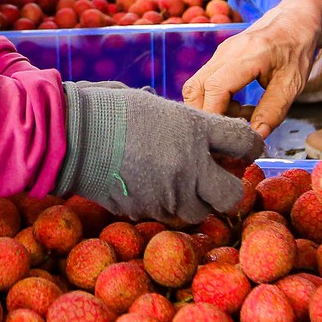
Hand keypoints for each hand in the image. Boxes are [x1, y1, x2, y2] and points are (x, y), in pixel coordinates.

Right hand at [56, 81, 262, 222]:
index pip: (246, 142)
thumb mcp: (156, 105)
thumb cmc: (109, 110)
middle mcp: (190, 165)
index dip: (250, 146)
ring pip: (200, 212)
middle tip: (218, 179)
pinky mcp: (147, 212)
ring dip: (196, 201)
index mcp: (195, 129)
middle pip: (233, 194)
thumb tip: (205, 135)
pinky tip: (151, 187)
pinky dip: (166, 206)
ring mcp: (168, 194)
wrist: (70, 136)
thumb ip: (187, 123)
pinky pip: (168, 216)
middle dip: (229, 189)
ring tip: (179, 184)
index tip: (244, 149)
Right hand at [182, 0, 320, 134]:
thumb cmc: (296, 50)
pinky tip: (238, 105)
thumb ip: (273, 111)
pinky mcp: (218, 59)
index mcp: (247, 55)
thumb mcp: (292, 85)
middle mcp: (225, 52)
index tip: (226, 139)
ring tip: (241, 115)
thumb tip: (254, 138)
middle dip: (207, 116)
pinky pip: (204, 84)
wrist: (295, 21)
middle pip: (195, 89)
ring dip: (211, 109)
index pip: (215, 89)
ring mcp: (218, 54)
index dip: (215, 117)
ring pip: (196, 88)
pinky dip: (216, 101)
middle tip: (232, 131)